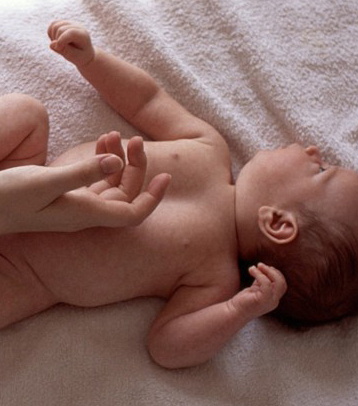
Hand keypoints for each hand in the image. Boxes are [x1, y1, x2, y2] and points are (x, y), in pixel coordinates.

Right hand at [0, 132, 170, 233]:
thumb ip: (82, 173)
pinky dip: (101, 162)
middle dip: (137, 168)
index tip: (166, 176)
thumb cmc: (7, 199)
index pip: (134, 214)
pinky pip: (95, 180)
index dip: (154, 198)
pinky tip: (100, 144)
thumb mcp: (44, 182)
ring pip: (111, 184)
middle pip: (127, 194)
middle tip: (135, 140)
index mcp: (87, 213)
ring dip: (119, 161)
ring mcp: (78, 204)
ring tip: (112, 134)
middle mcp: (87, 212)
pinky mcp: (68, 195)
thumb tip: (117, 163)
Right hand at [48, 20, 94, 66]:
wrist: (84, 53)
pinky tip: (57, 41)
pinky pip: (52, 25)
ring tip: (60, 46)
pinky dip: (51, 34)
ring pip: (54, 26)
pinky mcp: (63, 23)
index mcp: (83, 35)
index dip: (62, 40)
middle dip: (57, 40)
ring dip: (53, 37)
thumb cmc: (80, 56)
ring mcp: (70, 23)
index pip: (70, 32)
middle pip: (59, 29)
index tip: (58, 49)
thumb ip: (64, 51)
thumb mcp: (75, 57)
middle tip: (61, 50)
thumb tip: (51, 44)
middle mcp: (77, 26)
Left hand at [229, 263, 286, 317]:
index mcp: (273, 298)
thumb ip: (262, 281)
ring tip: (255, 266)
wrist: (234, 312)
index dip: (275, 273)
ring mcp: (270, 302)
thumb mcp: (255, 288)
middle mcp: (274, 301)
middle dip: (273, 271)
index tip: (263, 268)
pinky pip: (266, 283)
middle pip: (282, 283)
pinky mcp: (262, 300)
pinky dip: (259, 274)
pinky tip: (251, 270)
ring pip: (278, 282)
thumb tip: (264, 268)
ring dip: (267, 270)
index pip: (282, 284)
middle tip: (260, 265)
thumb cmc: (243, 300)